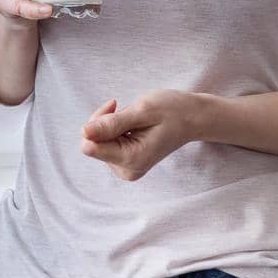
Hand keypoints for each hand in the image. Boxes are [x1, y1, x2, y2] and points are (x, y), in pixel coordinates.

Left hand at [79, 89, 198, 181]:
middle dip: (102, 123)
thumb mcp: (142, 111)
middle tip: (121, 107)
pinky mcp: (127, 163)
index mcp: (131, 160)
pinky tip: (130, 124)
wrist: (193, 118)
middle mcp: (127, 170)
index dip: (96, 123)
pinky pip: (106, 145)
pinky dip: (113, 130)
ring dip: (108, 125)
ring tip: (131, 116)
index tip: (114, 107)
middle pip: (92, 144)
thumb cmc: (172, 111)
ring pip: (97, 144)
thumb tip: (84, 132)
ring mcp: (127, 169)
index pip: (89, 146)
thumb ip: (112, 124)